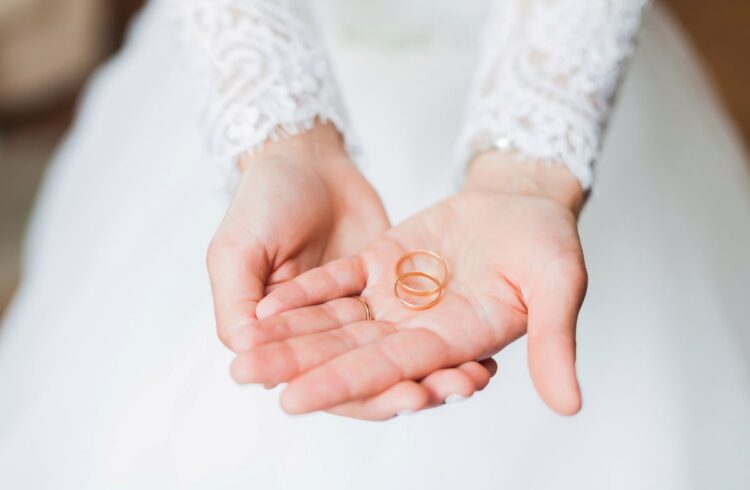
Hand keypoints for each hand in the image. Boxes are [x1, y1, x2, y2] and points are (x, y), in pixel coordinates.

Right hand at [208, 125, 498, 418]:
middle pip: (374, 375)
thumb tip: (244, 356)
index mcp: (288, 338)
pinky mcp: (393, 288)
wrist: (303, 158)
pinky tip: (482, 350)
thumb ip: (236, 304)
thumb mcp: (236, 249)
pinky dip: (450, 338)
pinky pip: (423, 319)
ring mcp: (365, 313)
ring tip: (473, 377)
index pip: (328, 379)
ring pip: (402, 353)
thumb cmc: (261, 201)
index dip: (366, 394)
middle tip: (451, 392)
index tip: (406, 397)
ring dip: (437, 371)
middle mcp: (329, 335)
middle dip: (412, 389)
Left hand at [231, 153, 587, 416]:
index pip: (390, 367)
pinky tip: (264, 306)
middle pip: (348, 351)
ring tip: (241, 350)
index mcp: (455, 338)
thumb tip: (570, 406)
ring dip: (288, 334)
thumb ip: (555, 340)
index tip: (292, 400)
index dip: (343, 383)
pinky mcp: (383, 262)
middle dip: (296, 365)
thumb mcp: (559, 283)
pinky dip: (304, 293)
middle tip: (242, 376)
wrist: (524, 202)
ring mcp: (396, 295)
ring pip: (334, 321)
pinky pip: (337, 281)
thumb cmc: (549, 242)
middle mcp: (418, 326)